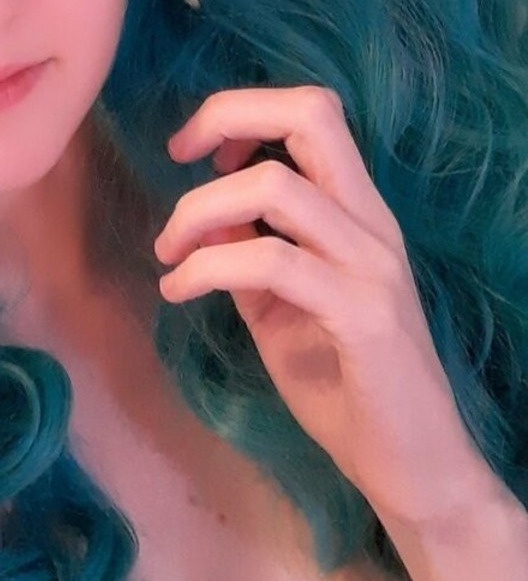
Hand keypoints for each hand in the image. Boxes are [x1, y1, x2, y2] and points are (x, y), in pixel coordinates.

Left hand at [155, 85, 496, 531]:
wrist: (414, 469)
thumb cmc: (346, 385)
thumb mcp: (279, 308)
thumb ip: (246, 256)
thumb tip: (203, 215)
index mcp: (358, 214)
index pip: (312, 114)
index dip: (243, 111)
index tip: (195, 152)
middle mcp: (373, 225)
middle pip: (311, 115)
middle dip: (227, 115)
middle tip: (177, 156)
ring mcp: (372, 267)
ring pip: (276, 187)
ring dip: (199, 209)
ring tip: (168, 253)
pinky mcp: (363, 317)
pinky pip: (271, 262)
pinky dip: (207, 266)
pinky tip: (178, 291)